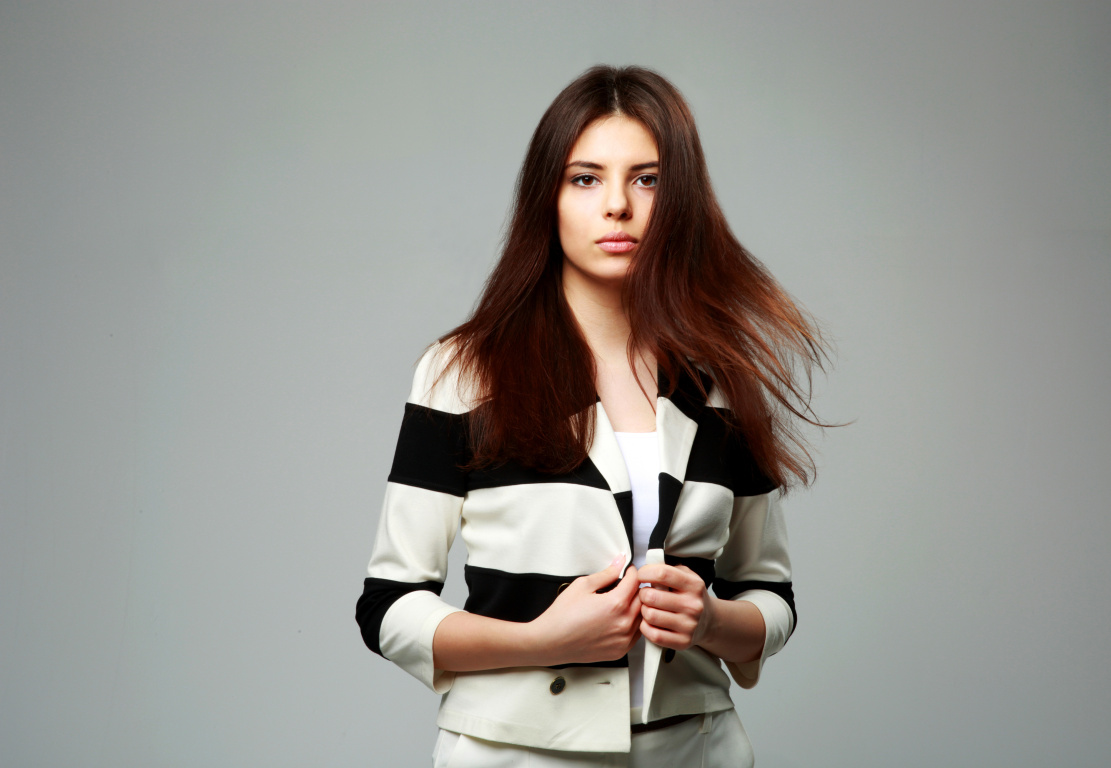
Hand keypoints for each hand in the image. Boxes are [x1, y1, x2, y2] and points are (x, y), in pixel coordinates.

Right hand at [527, 556, 641, 664]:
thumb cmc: (563, 615)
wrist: (551, 642)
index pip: (635, 582)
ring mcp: (623, 640)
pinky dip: (633, 623)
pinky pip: (636, 633)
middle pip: (643, 600)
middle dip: (636, 588)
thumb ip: (606, 574)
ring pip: (642, 617)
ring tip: (622, 601)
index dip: (633, 572)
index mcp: (616, 604)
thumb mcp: (582, 585)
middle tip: (626, 584)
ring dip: (637, 607)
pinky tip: (619, 618)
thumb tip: (619, 564)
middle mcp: (624, 624)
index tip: (628, 570)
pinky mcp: (620, 651)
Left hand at [635, 564, 714, 650]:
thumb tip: (646, 568)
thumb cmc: (690, 596)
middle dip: (642, 594)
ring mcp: (689, 625)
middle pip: (652, 596)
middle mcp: (693, 605)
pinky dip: (646, 627)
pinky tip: (650, 622)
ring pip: (650, 615)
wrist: (708, 621)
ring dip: (643, 611)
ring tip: (649, 608)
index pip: (662, 574)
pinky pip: (653, 634)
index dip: (645, 573)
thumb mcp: (686, 576)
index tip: (640, 575)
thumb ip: (668, 569)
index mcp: (694, 585)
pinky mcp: (683, 641)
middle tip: (645, 595)